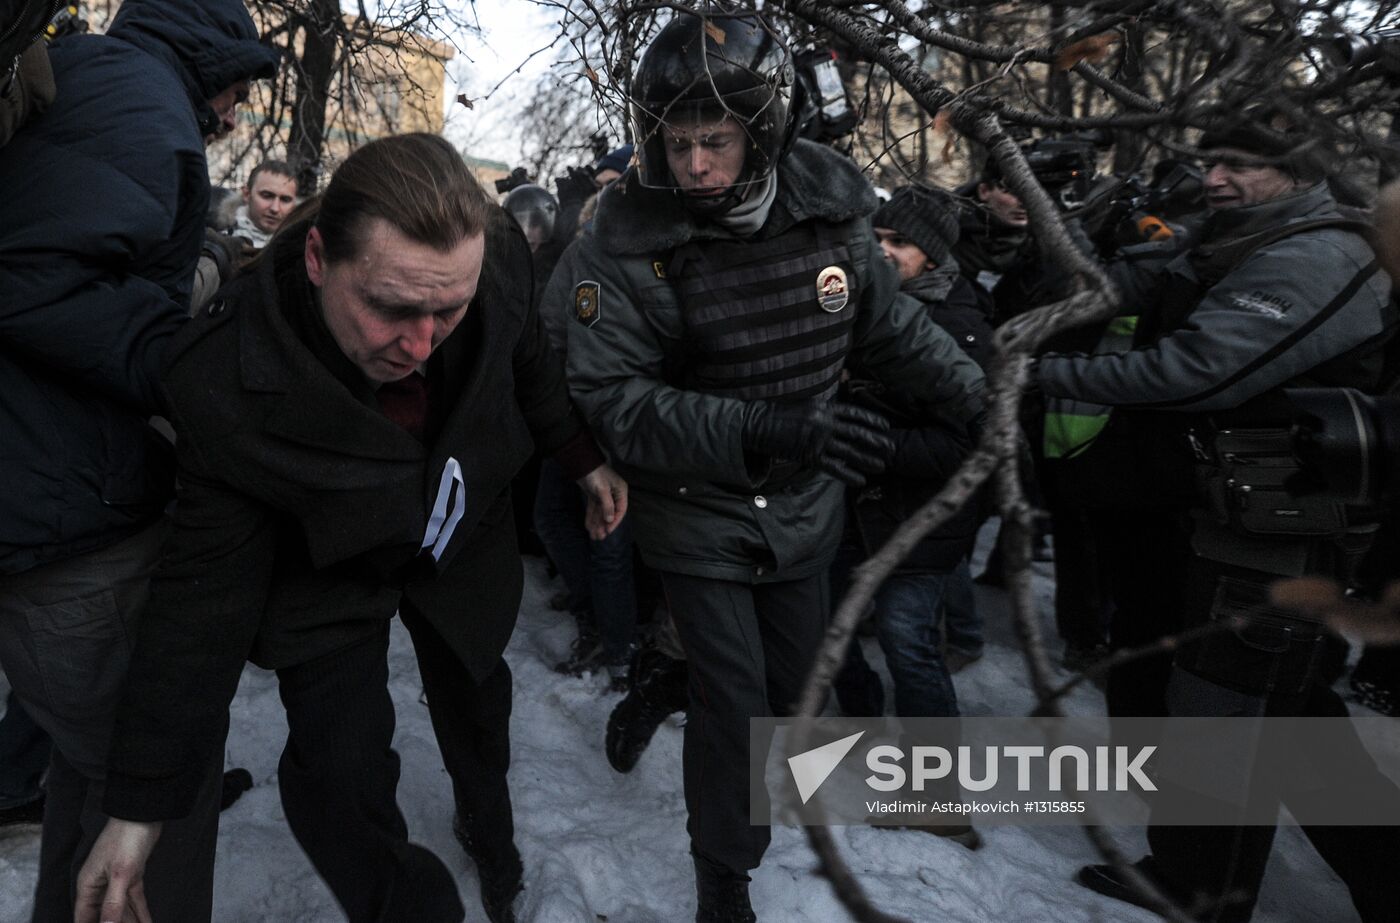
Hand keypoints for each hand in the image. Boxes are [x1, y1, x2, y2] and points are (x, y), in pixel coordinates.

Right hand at [75, 818, 162, 922]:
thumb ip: (112, 903)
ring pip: (121, 910)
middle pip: (103, 916)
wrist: (143, 815)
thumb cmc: (126, 839)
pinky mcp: (132, 876)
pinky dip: (140, 912)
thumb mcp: (120, 874)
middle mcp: (99, 886)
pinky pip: (134, 900)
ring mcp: (116, 881)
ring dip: (129, 922)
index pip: (84, 917)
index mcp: (88, 885)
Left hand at [577, 464, 627, 539]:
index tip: (608, 531)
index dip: (614, 522)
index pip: (620, 510)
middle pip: (609, 514)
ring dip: (597, 524)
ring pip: (601, 513)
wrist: (582, 464)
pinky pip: (593, 510)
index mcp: (620, 491)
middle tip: (599, 537)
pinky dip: (591, 518)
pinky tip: (588, 527)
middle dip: (603, 525)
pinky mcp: (594, 496)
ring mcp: (603, 496)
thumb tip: (609, 520)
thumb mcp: (602, 489)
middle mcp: (613, 494)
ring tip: (593, 535)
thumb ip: (607, 505)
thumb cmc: (596, 473)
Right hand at [741, 401, 894, 486]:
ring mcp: (818, 440)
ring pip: (849, 452)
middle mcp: (825, 422)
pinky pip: (833, 467)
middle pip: (857, 433)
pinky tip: (860, 481)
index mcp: (825, 407)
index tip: (885, 427)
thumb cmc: (780, 414)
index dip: (872, 420)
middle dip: (876, 441)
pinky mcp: (809, 455)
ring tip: (882, 466)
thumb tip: (839, 414)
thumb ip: (824, 410)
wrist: (757, 423)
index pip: (855, 414)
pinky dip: (848, 475)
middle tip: (892, 448)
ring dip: (868, 459)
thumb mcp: (806, 405)